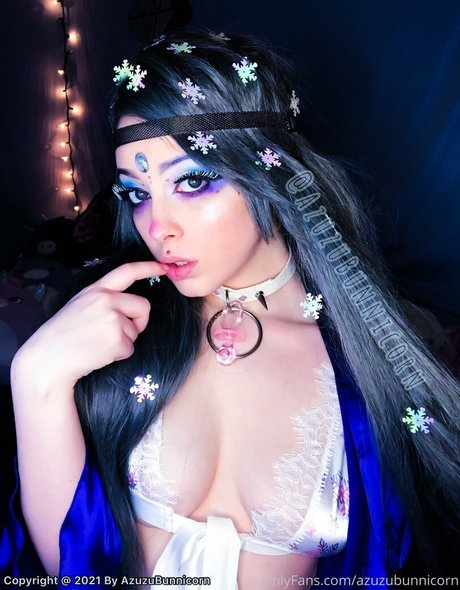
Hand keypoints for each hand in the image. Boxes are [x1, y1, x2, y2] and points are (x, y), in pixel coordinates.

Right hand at [12, 261, 168, 391]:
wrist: (48, 357)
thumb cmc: (63, 334)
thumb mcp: (80, 305)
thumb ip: (103, 300)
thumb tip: (128, 307)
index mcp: (96, 289)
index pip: (127, 271)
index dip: (148, 267)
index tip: (163, 268)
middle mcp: (106, 300)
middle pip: (143, 306)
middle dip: (139, 321)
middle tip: (121, 332)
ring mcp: (112, 319)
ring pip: (135, 331)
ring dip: (123, 341)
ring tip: (98, 343)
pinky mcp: (116, 340)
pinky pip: (130, 348)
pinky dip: (119, 354)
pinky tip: (99, 353)